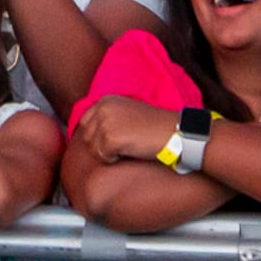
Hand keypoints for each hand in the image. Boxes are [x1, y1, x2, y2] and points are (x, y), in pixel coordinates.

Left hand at [70, 96, 186, 167]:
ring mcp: (105, 122)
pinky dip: (115, 160)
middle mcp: (103, 108)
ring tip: (129, 147)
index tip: (114, 141)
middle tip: (123, 145)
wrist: (175, 132)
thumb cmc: (154, 126)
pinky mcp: (111, 138)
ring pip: (93, 150)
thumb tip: (90, 135)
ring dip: (109, 154)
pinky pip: (103, 157)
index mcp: (106, 100)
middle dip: (100, 146)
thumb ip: (109, 117)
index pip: (85, 123)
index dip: (97, 137)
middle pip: (86, 137)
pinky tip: (131, 152)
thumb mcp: (128, 113)